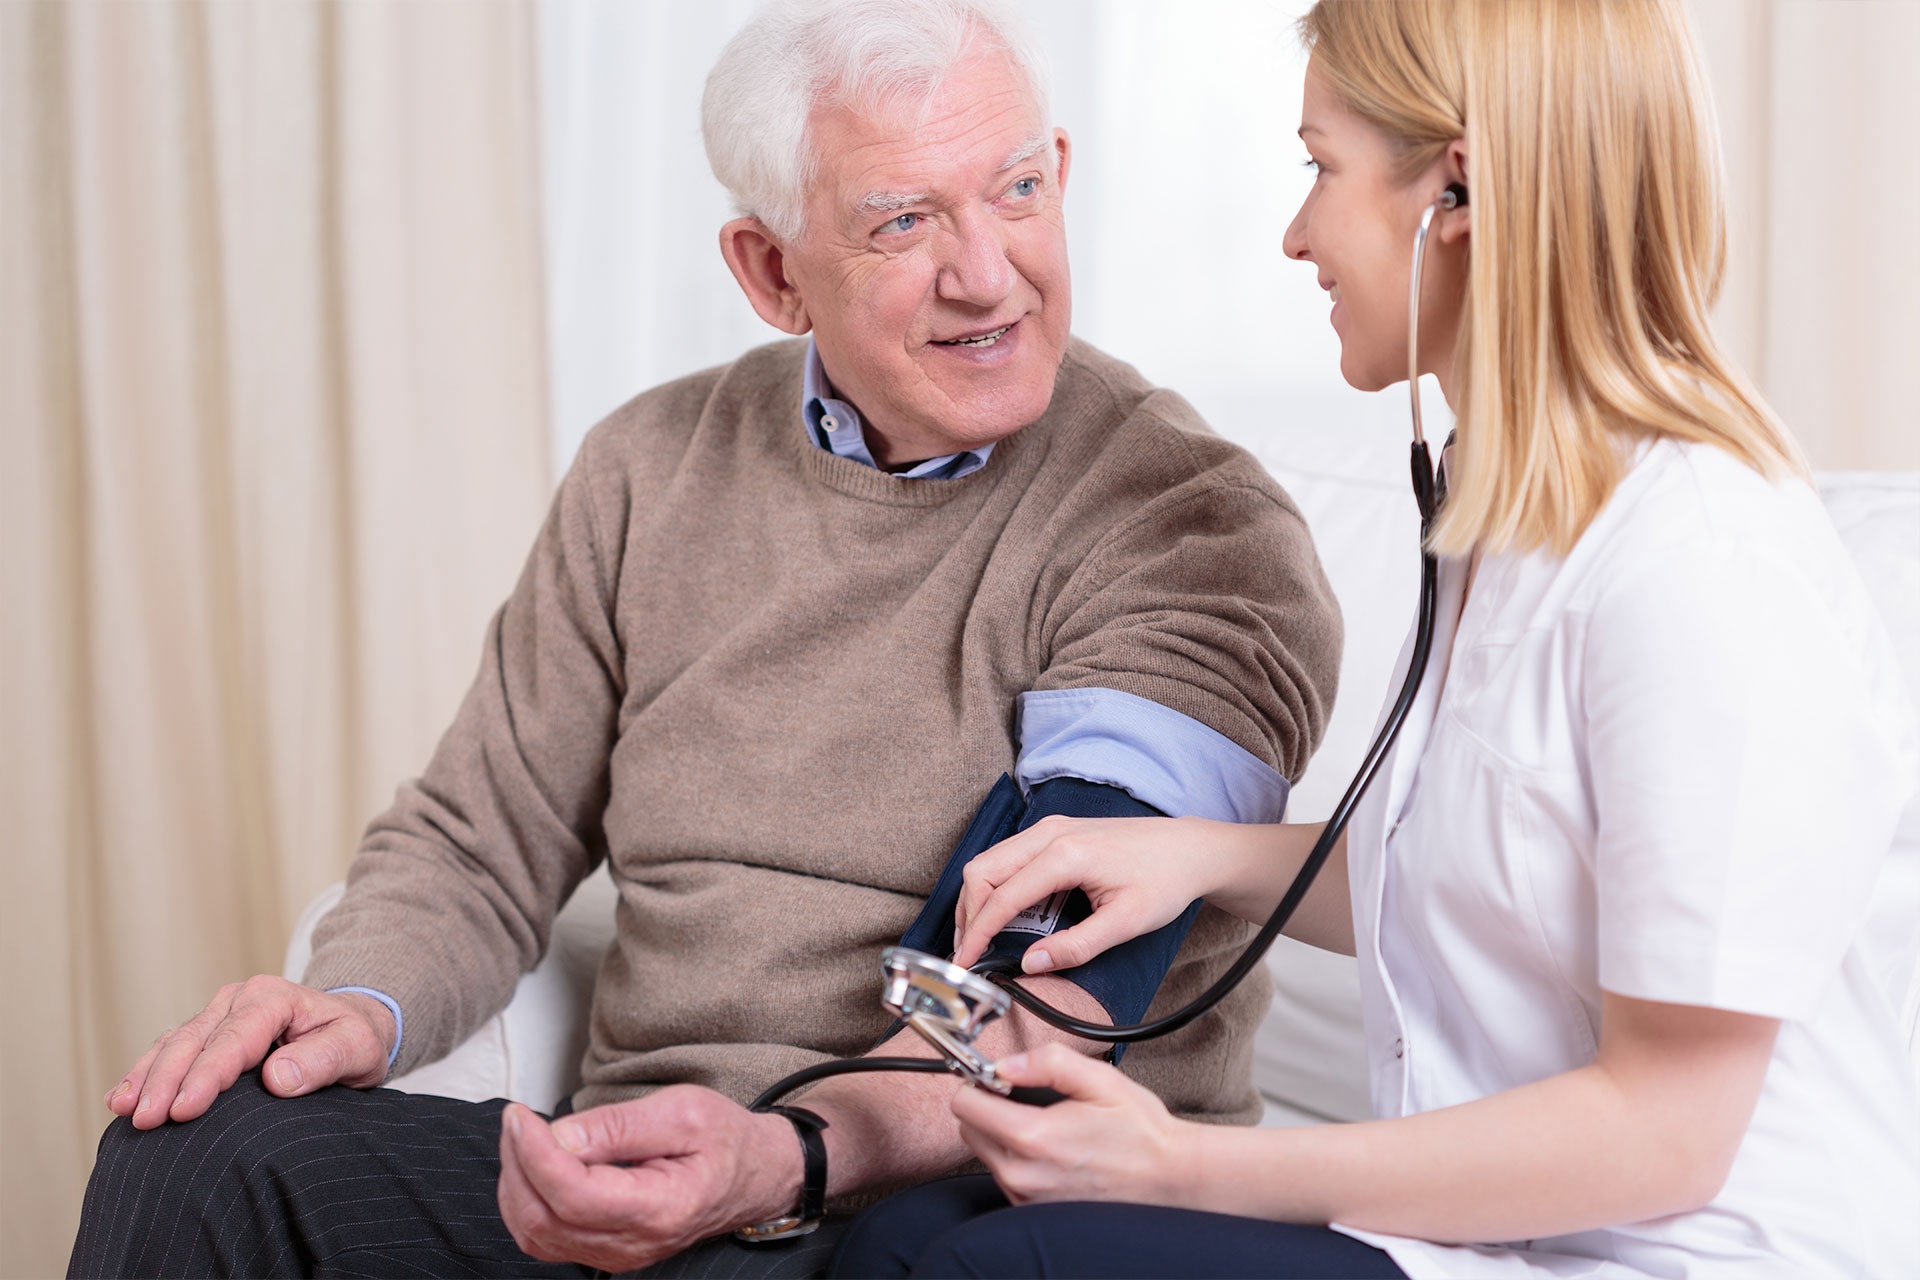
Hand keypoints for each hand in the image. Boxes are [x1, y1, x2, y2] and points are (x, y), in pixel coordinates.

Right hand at [104, 977, 395, 1128]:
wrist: (351, 1027)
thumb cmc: (355, 1039)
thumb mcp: (357, 1048)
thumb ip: (323, 1059)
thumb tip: (277, 1078)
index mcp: (273, 998)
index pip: (234, 1039)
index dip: (207, 1075)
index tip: (184, 1111)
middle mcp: (240, 999)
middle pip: (194, 1040)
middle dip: (166, 1080)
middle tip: (146, 1121)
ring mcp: (219, 1013)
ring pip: (174, 1043)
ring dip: (146, 1077)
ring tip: (123, 1110)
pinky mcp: (207, 1031)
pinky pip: (170, 1049)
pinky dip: (145, 1072)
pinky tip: (122, 1098)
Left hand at [496, 1087, 803, 1271]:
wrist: (752, 1176)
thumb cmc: (724, 1139)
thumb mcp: (682, 1111)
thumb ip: (618, 1125)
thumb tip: (558, 1136)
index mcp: (659, 1208)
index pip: (573, 1195)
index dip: (535, 1154)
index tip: (520, 1115)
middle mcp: (632, 1244)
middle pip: (544, 1218)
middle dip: (517, 1164)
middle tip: (517, 1119)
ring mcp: (615, 1255)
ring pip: (535, 1233)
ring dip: (516, 1183)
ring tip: (523, 1137)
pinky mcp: (603, 1251)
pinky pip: (544, 1238)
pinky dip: (525, 1201)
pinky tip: (532, 1166)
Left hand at [950, 1043, 1190, 1206]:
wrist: (1168, 1178)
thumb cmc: (1140, 1133)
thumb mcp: (1100, 1080)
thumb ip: (1048, 1063)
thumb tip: (1008, 1063)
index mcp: (1033, 1137)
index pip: (965, 1105)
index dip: (979, 1082)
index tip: (1000, 1078)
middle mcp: (1022, 1173)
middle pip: (969, 1129)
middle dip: (989, 1107)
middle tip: (1024, 1097)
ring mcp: (1026, 1196)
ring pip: (985, 1153)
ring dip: (1002, 1133)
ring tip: (1046, 1124)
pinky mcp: (1032, 1209)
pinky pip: (1004, 1175)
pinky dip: (1016, 1158)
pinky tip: (1051, 1149)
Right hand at [953, 814, 1232, 971]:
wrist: (1191, 849)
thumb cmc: (1165, 880)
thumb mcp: (1126, 923)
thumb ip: (1076, 946)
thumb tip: (1031, 964)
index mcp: (1066, 855)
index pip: (1002, 897)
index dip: (977, 933)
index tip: (964, 962)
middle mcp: (1050, 834)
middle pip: (982, 870)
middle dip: (967, 914)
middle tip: (967, 951)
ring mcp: (1051, 828)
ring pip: (990, 860)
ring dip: (977, 898)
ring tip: (979, 937)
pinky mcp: (1056, 831)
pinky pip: (1008, 855)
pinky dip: (995, 885)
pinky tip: (1004, 913)